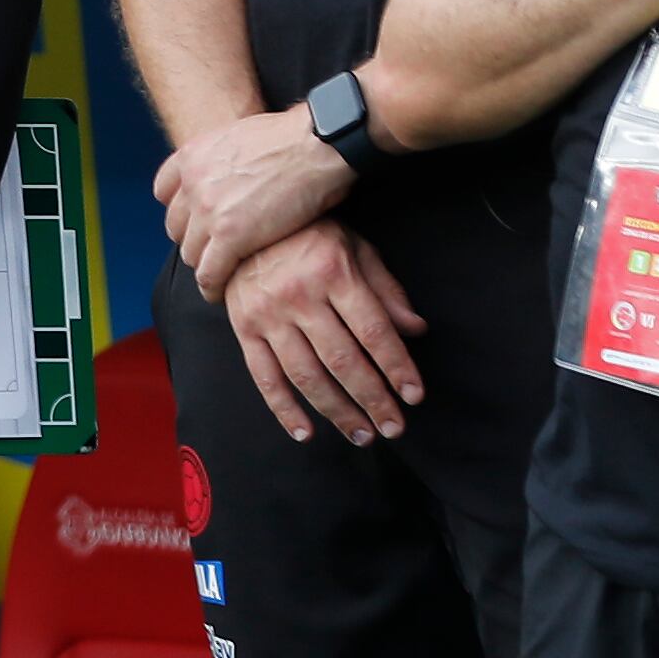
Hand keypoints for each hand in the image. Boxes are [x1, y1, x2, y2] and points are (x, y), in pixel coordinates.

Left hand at [155, 102, 353, 293]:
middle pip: (176, 226)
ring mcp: (208, 211)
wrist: (317, 143)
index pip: (164, 192)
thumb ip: (224, 158)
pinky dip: (212, 287)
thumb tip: (231, 172)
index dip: (180, 210)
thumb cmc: (296, 137)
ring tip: (221, 273)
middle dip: (194, 239)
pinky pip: (208, 273)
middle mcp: (192, 183)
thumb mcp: (240, 136)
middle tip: (214, 251)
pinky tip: (220, 293)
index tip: (195, 221)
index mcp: (192, 155)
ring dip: (205, 264)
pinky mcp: (229, 237)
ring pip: (190, 253)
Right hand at [224, 219, 425, 441]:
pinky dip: (283, 409)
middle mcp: (300, 297)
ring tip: (360, 435)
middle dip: (372, 398)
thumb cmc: (310, 235)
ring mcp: (268, 315)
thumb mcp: (356, 249)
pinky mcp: (244, 329)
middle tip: (393, 428)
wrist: (243, 222)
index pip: (373, 331)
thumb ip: (386, 289)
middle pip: (343, 360)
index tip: (414, 395)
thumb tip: (415, 330)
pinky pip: (263, 376)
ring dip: (336, 411)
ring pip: (306, 375)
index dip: (396, 366)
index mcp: (334, 273)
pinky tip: (305, 433)